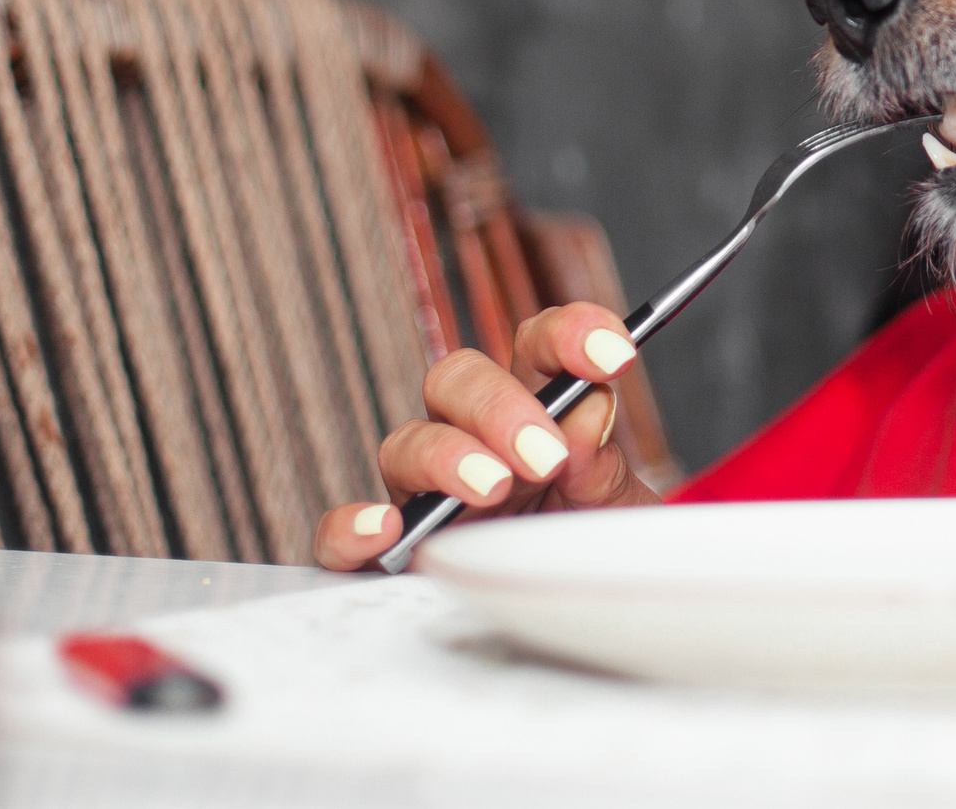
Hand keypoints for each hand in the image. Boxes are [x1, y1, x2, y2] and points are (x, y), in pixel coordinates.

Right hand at [313, 302, 660, 570]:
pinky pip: (340, 532)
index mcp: (533, 411)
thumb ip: (601, 460)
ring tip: (493, 488)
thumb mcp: (613, 507)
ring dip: (446, 458)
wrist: (579, 619)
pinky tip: (384, 531)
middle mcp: (470, 439)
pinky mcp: (390, 551)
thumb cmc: (593, 549)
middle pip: (456, 380)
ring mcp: (423, 492)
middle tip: (544, 454)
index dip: (569, 336)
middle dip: (499, 407)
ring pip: (405, 444)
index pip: (536, 347)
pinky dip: (351, 526)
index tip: (615, 355)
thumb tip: (587, 408)